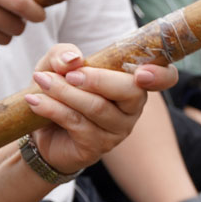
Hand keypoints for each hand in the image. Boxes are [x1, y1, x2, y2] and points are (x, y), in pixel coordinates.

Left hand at [24, 44, 178, 174]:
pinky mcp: (97, 147)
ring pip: (98, 108)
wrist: (40, 130)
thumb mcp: (56, 65)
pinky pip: (77, 124)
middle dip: (98, 79)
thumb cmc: (58, 92)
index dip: (161, 75)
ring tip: (41, 82)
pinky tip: (35, 101)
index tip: (142, 74)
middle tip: (69, 74)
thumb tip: (73, 59)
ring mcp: (117, 130)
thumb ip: (63, 55)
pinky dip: (53, 108)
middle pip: (130, 92)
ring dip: (65, 93)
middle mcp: (132, 108)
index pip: (165, 78)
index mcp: (132, 82)